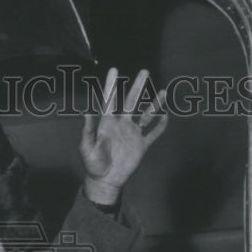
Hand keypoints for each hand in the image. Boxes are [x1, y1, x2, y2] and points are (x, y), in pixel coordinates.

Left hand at [80, 68, 167, 204]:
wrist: (105, 181)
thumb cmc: (93, 164)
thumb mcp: (87, 147)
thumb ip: (88, 130)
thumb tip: (85, 112)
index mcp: (107, 123)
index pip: (109, 100)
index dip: (111, 85)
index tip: (114, 69)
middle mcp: (121, 125)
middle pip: (131, 101)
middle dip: (137, 86)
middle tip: (144, 71)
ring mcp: (132, 134)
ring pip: (146, 115)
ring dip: (154, 104)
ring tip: (163, 92)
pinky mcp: (141, 145)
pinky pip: (153, 133)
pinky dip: (160, 126)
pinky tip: (166, 116)